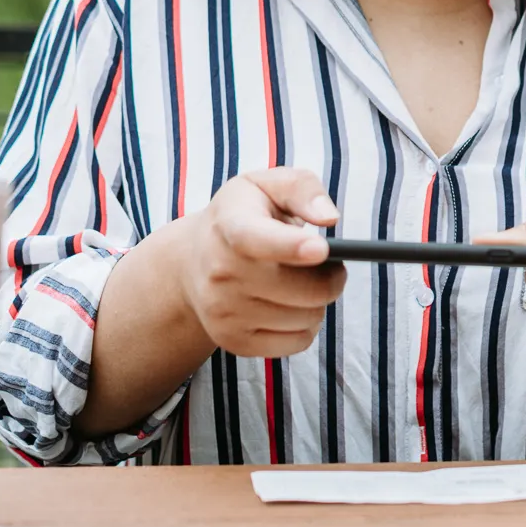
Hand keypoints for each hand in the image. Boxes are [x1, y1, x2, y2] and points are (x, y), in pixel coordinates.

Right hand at [177, 167, 346, 358]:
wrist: (193, 260)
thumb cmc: (242, 216)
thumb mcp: (266, 184)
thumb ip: (302, 189)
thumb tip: (329, 216)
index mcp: (230, 226)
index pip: (257, 239)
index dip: (291, 246)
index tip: (321, 249)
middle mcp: (221, 273)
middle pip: (305, 289)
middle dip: (332, 277)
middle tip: (330, 264)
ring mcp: (224, 313)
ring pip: (308, 318)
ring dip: (319, 301)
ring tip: (305, 281)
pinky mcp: (234, 342)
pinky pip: (298, 342)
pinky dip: (307, 325)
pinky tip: (293, 305)